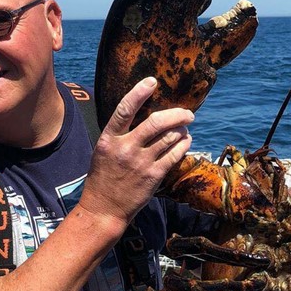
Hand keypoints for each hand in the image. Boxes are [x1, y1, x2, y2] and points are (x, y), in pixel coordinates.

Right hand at [79, 77, 193, 225]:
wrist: (104, 209)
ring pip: (170, 138)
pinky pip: (174, 155)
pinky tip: (185, 141)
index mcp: (109, 139)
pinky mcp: (153, 176)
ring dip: (182, 129)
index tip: (152, 81)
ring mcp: (141, 163)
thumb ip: (119, 134)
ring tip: (185, 127)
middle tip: (187, 113)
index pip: (125, 109)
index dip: (139, 92)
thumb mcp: (104, 150)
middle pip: (156, 122)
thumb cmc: (103, 177)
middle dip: (177, 114)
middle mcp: (125, 148)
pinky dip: (183, 145)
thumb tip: (141, 114)